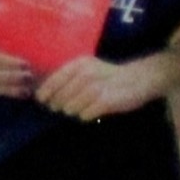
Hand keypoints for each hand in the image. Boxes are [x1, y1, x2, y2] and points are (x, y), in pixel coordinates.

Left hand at [34, 53, 158, 122]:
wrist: (138, 79)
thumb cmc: (107, 76)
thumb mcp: (87, 68)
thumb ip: (68, 77)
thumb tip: (45, 93)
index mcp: (79, 64)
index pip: (54, 80)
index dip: (45, 92)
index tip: (42, 101)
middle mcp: (86, 73)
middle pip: (60, 97)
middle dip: (59, 104)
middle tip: (64, 107)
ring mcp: (96, 87)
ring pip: (70, 108)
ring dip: (73, 111)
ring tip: (81, 108)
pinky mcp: (106, 101)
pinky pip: (85, 115)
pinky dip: (86, 115)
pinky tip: (91, 112)